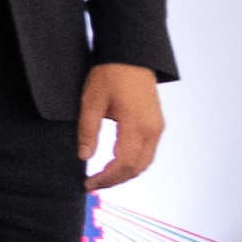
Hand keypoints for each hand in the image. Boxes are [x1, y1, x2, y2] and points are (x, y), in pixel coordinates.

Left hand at [82, 60, 168, 191]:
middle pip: (137, 168)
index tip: (88, 183)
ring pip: (145, 162)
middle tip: (93, 185)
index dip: (106, 178)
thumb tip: (83, 156)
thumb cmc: (110, 76)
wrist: (131, 57)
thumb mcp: (91, 101)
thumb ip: (88, 130)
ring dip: (125, 174)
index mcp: (137, 125)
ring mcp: (157, 128)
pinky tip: (117, 164)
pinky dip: (133, 163)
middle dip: (115, 180)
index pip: (123, 163)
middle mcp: (152, 130)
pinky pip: (148, 152)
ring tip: (103, 178)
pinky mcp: (157, 124)